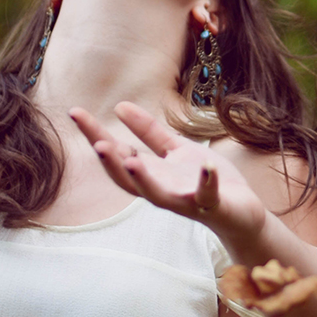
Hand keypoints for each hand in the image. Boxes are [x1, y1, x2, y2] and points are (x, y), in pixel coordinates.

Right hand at [69, 102, 266, 240]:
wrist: (240, 210)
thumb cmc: (203, 179)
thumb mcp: (174, 150)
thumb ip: (149, 133)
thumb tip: (119, 106)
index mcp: (151, 174)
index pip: (117, 154)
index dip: (95, 135)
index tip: (75, 112)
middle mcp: (161, 190)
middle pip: (128, 179)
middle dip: (112, 163)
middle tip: (97, 144)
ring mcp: (185, 200)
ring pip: (158, 195)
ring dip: (145, 179)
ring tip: (132, 160)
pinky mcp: (211, 205)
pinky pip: (207, 195)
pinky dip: (207, 181)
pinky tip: (208, 165)